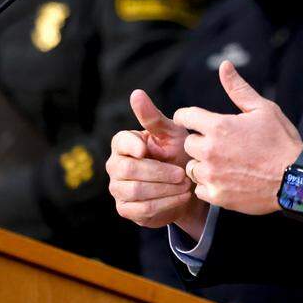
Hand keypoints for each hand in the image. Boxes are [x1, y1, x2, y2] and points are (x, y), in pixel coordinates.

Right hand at [106, 90, 206, 235]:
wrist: (187, 185)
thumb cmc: (177, 152)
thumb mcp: (171, 133)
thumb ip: (153, 117)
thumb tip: (136, 93)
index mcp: (123, 144)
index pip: (120, 142)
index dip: (133, 146)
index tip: (147, 149)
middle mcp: (115, 166)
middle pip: (128, 170)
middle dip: (158, 172)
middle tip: (182, 173)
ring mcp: (118, 189)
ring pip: (135, 191)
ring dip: (164, 189)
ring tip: (186, 185)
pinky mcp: (126, 209)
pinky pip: (141, 209)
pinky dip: (164, 204)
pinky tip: (181, 198)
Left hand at [173, 60, 302, 215]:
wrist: (295, 179)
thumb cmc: (281, 141)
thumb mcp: (263, 109)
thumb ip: (238, 88)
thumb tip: (225, 65)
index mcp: (219, 126)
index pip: (185, 116)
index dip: (189, 117)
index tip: (196, 122)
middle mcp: (210, 150)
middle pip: (188, 144)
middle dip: (201, 142)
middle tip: (223, 146)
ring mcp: (212, 175)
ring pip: (192, 167)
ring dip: (204, 164)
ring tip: (227, 164)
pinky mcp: (216, 195)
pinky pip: (200, 188)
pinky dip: (210, 185)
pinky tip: (228, 180)